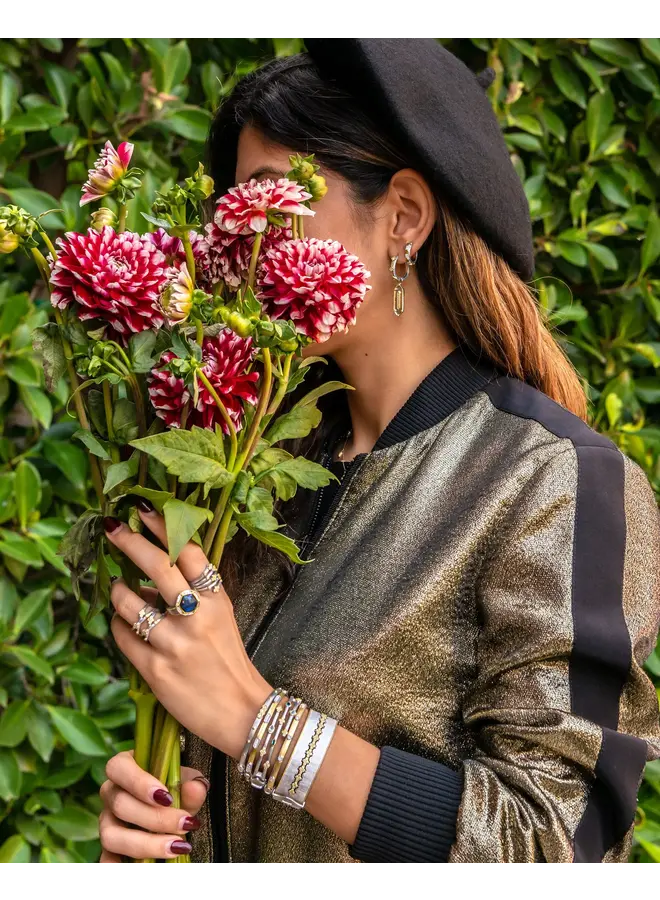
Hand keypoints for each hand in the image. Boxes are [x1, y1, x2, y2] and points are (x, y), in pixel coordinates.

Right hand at [99, 750, 208, 861]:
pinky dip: (118, 864)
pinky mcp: (109, 844)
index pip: (119, 768)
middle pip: (120, 805)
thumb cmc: (175, 785)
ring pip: (111, 834)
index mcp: (124, 766)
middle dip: (155, 818)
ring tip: (176, 846)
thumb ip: (192, 785)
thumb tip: (195, 788)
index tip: (166, 797)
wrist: (172, 803)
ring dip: (145, 844)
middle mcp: (110, 792)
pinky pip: (106, 857)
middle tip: (184, 825)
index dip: (139, 783)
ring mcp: (107, 819)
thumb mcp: (187, 781)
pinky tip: (144, 864)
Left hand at [104, 501, 271, 758]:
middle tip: (113, 528)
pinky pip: (124, 637)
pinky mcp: (157, 672)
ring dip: (117, 589)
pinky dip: (118, 625)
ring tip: (116, 586)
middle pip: (158, 566)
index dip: (164, 526)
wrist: (241, 712)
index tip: (143, 509)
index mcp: (217, 599)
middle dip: (130, 542)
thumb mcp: (222, 616)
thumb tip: (150, 574)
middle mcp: (197, 617)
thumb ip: (195, 591)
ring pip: (131, 602)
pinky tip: (121, 623)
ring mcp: (175, 644)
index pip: (189, 552)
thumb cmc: (228, 660)